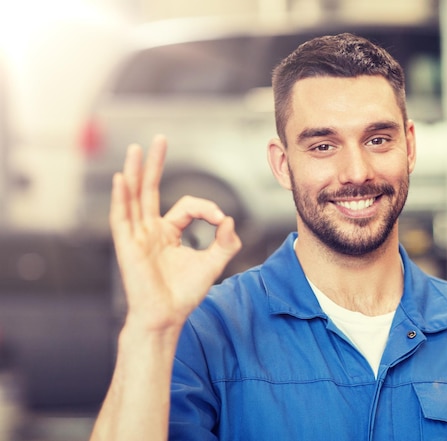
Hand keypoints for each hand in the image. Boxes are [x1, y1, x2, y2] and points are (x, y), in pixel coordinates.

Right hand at [109, 135, 240, 332]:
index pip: (187, 206)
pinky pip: (121, 218)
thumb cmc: (185, 294)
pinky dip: (121, 198)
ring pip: (134, 197)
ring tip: (136, 149)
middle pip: (150, 189)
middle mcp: (150, 230)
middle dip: (155, 164)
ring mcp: (137, 236)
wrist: (167, 317)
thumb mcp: (213, 264)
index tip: (221, 222)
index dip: (207, 208)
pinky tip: (121, 178)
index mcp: (169, 232)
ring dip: (135, 172)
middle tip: (159, 139)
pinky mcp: (127, 246)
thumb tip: (230, 219)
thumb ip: (225, 242)